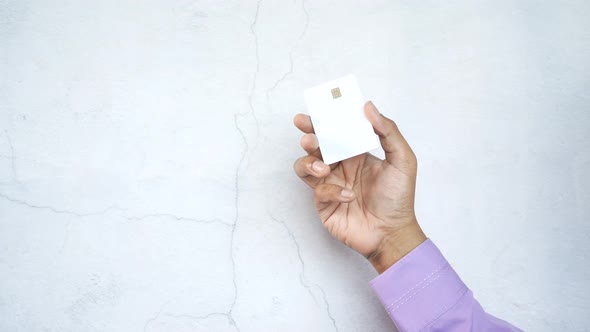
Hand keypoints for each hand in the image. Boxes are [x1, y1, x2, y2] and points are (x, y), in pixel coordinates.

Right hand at [293, 101, 425, 272]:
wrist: (392, 233)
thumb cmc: (399, 198)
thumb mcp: (402, 160)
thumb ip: (388, 132)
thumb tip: (369, 107)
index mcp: (355, 153)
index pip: (335, 132)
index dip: (323, 121)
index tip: (315, 111)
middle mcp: (340, 166)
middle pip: (315, 146)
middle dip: (308, 138)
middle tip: (308, 137)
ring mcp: (330, 184)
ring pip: (305, 166)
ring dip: (309, 163)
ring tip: (323, 167)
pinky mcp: (324, 204)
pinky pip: (318, 191)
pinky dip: (332, 191)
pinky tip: (349, 196)